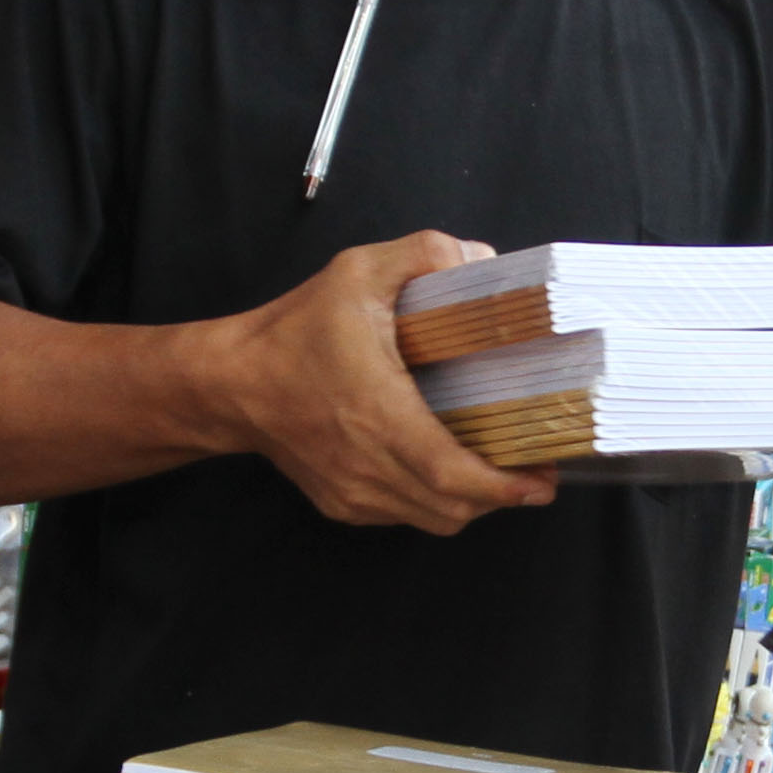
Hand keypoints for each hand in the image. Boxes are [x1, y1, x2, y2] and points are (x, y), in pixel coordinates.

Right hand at [195, 233, 560, 534]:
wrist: (229, 384)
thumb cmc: (293, 331)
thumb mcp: (357, 272)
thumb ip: (422, 254)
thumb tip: (482, 262)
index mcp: (377, 414)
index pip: (450, 473)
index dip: (504, 485)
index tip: (543, 479)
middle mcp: (367, 466)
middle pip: (452, 507)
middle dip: (502, 496)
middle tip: (535, 469)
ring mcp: (353, 494)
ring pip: (432, 518)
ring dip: (470, 501)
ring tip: (497, 471)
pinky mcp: (341, 504)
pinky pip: (404, 514)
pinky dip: (433, 501)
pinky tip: (444, 469)